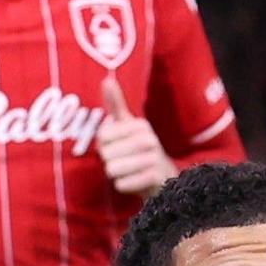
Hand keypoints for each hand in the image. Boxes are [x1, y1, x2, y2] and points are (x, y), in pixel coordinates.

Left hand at [96, 77, 176, 196]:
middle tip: (126, 161)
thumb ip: (116, 105)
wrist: (163, 180)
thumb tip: (106, 79)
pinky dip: (124, 186)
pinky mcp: (155, 178)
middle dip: (110, 161)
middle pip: (105, 154)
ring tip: (130, 172)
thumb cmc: (139, 151)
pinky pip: (121, 185)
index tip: (119, 146)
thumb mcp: (128, 126)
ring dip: (116, 175)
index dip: (104, 146)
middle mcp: (149, 138)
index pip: (102, 136)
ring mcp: (154, 158)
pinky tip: (135, 182)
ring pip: (112, 170)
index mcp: (140, 125)